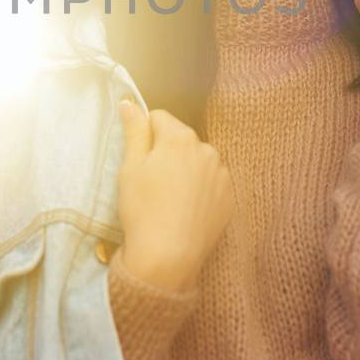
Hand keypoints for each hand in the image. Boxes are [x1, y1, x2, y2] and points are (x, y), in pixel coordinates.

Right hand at [113, 99, 232, 293]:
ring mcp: (222, 174)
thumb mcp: (130, 167)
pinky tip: (185, 209)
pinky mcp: (229, 198)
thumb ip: (134, 130)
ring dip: (185, 170)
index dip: (144, 136)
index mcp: (180, 137)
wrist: (168, 256)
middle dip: (167, 152)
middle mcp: (207, 149)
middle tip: (152, 182)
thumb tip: (130, 102)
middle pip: (180, 139)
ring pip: (197, 161)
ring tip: (170, 199)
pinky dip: (200, 190)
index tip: (138, 159)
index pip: (159, 118)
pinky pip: (211, 183)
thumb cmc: (143, 209)